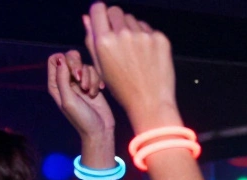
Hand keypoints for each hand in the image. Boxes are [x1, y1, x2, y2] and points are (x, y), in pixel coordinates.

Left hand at [47, 50, 113, 139]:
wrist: (100, 130)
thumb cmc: (82, 119)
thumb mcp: (68, 100)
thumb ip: (62, 79)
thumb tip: (60, 58)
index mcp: (55, 84)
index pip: (54, 59)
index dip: (64, 61)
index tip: (73, 74)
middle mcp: (66, 80)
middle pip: (70, 57)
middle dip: (79, 67)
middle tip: (82, 83)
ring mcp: (80, 82)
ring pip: (85, 65)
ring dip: (90, 78)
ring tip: (90, 93)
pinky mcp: (93, 83)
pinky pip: (95, 72)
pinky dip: (98, 81)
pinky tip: (98, 92)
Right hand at [83, 3, 179, 132]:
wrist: (151, 103)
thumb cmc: (123, 89)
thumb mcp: (100, 67)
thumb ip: (91, 40)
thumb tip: (86, 18)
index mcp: (104, 41)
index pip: (98, 8)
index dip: (100, 13)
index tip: (104, 20)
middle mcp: (123, 34)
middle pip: (116, 11)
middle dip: (115, 20)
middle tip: (119, 39)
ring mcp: (143, 36)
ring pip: (133, 20)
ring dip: (131, 30)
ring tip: (134, 52)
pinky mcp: (160, 39)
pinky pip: (149, 29)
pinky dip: (147, 38)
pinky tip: (146, 56)